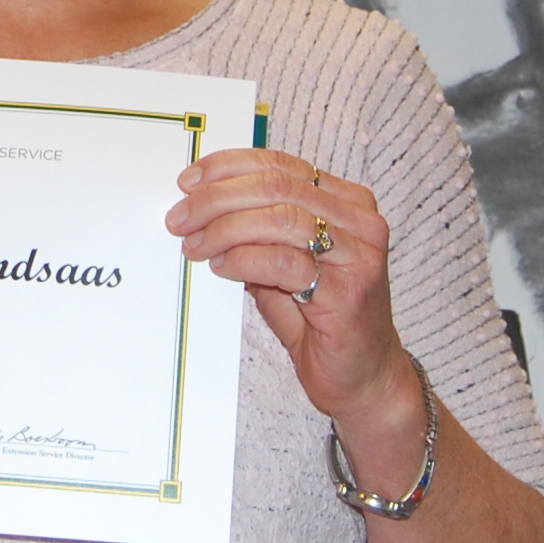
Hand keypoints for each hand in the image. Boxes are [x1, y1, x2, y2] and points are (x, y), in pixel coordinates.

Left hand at [165, 147, 408, 424]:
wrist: (363, 378)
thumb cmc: (322, 320)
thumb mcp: (285, 264)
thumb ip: (257, 231)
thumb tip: (202, 207)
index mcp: (347, 202)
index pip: (281, 165)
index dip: (229, 168)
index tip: (189, 182)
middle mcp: (360, 221)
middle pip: (277, 186)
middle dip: (217, 198)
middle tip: (180, 217)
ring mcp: (359, 254)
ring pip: (281, 218)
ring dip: (225, 229)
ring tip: (195, 245)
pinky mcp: (349, 291)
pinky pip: (284, 262)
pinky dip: (244, 259)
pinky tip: (222, 267)